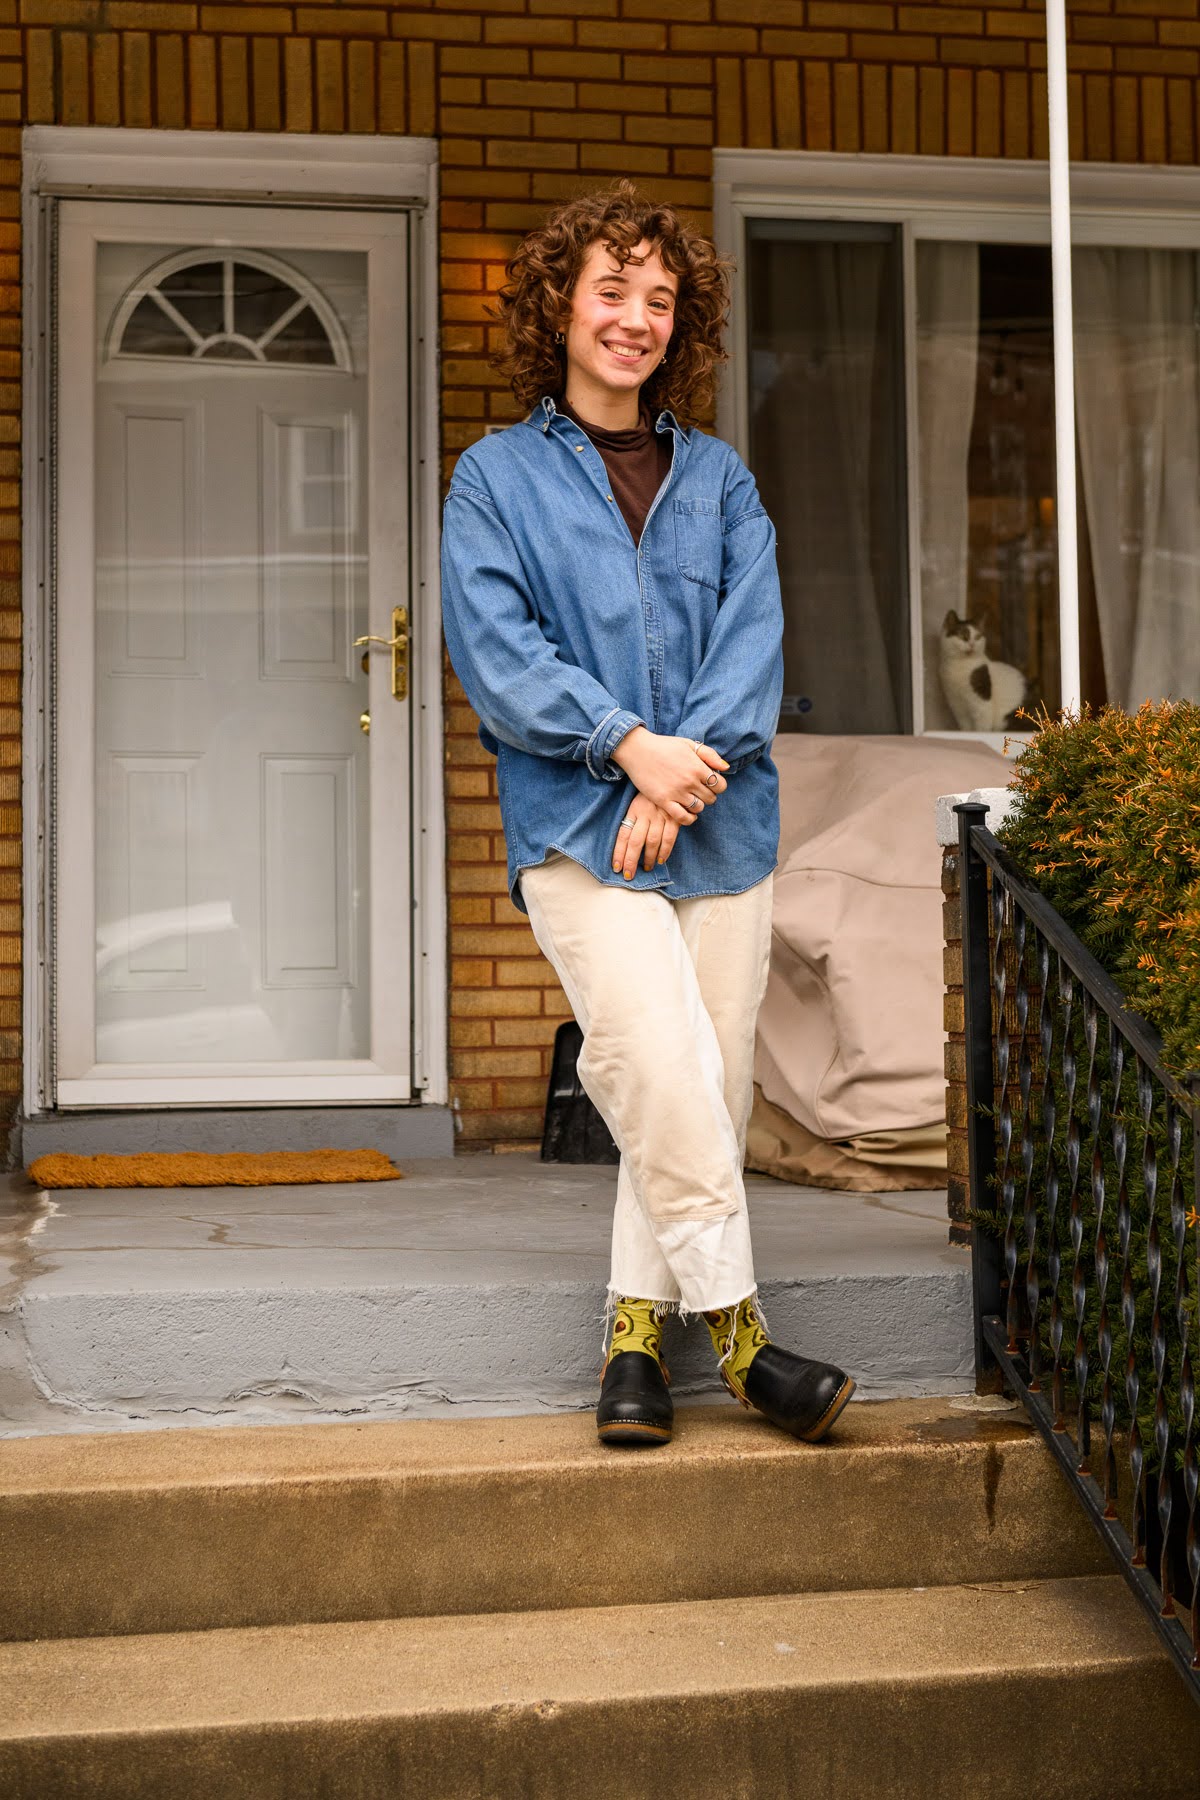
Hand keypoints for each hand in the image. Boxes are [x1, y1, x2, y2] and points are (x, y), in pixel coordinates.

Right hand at [609, 727, 728, 824]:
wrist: (637, 750)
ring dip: (698, 806)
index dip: (718, 786)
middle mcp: (689, 781)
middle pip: (711, 799)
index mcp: (697, 767)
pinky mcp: (663, 801)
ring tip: (691, 799)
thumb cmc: (664, 746)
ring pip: (699, 809)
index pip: (720, 786)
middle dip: (708, 795)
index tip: (709, 783)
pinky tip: (687, 813)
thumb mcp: (689, 744)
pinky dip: (689, 818)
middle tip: (699, 791)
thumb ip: (710, 754)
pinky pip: (683, 817)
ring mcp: (676, 792)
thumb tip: (725, 768)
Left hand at [612, 792, 679, 879]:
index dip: (619, 852)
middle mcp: (645, 814)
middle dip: (631, 861)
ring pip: (652, 842)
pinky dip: (665, 851)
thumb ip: (632, 819)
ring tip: (646, 869)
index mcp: (633, 810)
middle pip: (635, 842)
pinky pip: (669, 838)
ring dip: (648, 858)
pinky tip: (661, 860)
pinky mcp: (675, 817)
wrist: (670, 775)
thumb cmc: (651, 793)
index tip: (617, 867)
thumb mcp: (637, 802)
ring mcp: (660, 816)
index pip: (623, 835)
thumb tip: (625, 843)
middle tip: (628, 875)